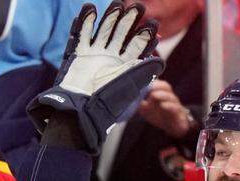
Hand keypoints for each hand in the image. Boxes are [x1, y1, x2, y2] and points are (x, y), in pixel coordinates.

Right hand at [27, 1, 164, 153]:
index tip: (153, 25)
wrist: (80, 111)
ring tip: (117, 4)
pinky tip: (90, 9)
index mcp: (125, 65)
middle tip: (138, 7)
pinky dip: (85, 22)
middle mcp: (111, 57)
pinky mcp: (78, 54)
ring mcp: (94, 54)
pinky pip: (81, 34)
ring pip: (103, 30)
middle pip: (122, 33)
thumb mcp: (128, 87)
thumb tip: (160, 61)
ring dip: (110, 17)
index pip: (138, 45)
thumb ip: (143, 72)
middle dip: (129, 20)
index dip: (146, 35)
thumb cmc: (106, 102)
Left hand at [137, 80, 193, 137]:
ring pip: (171, 97)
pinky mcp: (179, 114)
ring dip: (162, 95)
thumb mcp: (146, 110)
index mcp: (161, 94)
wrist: (172, 128)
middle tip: (149, 87)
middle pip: (166, 87)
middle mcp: (169, 97)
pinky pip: (175, 108)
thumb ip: (140, 104)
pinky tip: (163, 105)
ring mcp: (175, 105)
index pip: (159, 84)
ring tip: (154, 95)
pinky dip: (169, 106)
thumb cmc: (160, 116)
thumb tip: (133, 98)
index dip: (152, 82)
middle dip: (158, 85)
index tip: (144, 84)